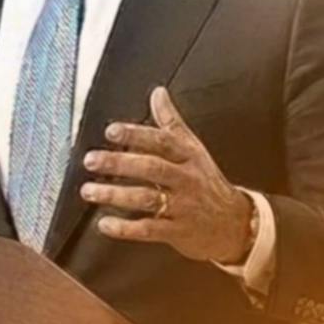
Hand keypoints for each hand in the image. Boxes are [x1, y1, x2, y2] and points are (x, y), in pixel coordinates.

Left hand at [80, 86, 252, 263]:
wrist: (234, 223)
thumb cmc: (206, 182)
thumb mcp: (193, 148)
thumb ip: (171, 121)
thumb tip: (158, 93)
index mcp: (187, 156)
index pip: (161, 141)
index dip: (136, 135)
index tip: (112, 131)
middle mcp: (185, 179)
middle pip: (151, 168)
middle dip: (119, 164)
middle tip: (91, 160)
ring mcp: (182, 206)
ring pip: (147, 198)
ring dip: (115, 195)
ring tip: (90, 191)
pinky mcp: (177, 231)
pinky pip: (148, 230)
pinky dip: (125, 228)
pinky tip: (105, 223)